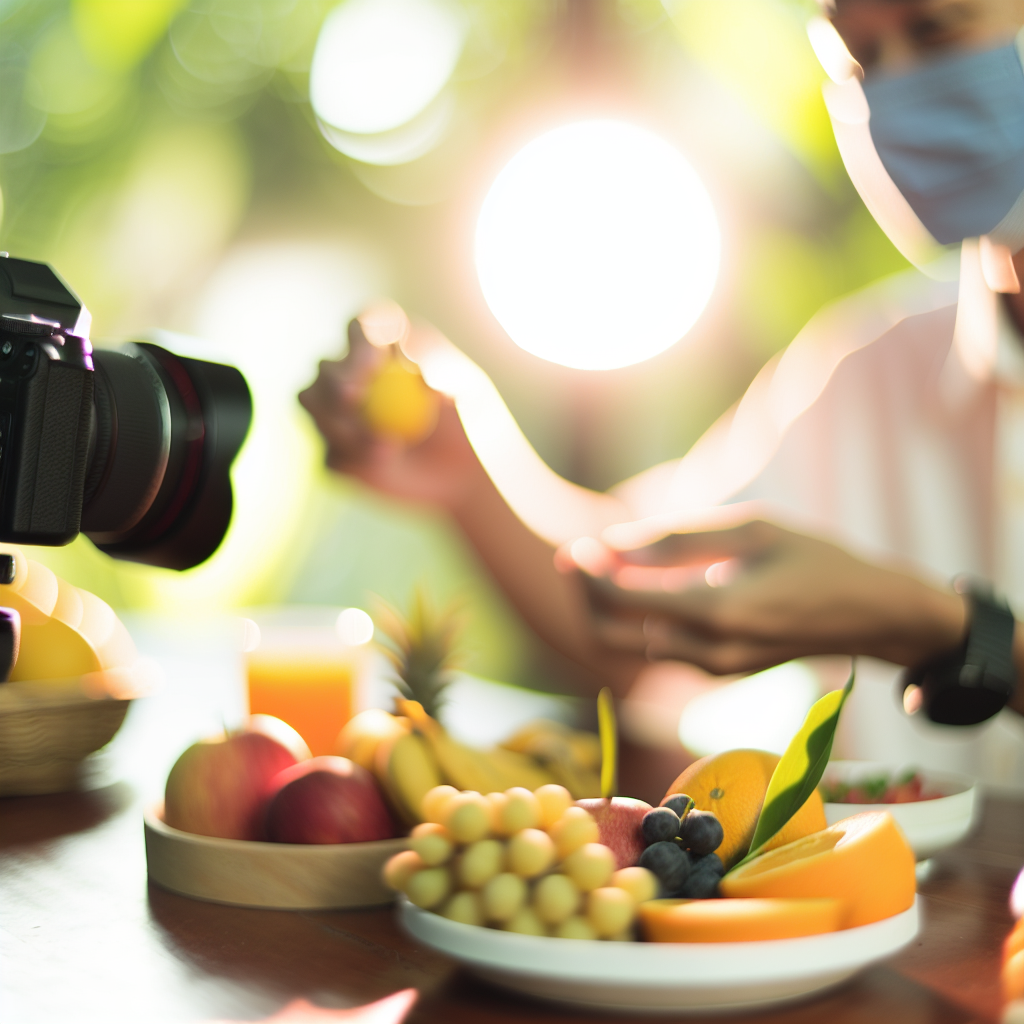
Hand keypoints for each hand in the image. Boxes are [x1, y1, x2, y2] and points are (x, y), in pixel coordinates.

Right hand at [298, 309, 481, 511]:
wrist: (468, 474)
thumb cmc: (472, 424)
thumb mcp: (467, 391)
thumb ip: (437, 366)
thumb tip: (405, 348)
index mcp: (384, 347)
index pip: (361, 330)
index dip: (358, 344)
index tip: (370, 366)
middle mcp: (353, 376)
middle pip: (325, 367)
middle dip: (333, 382)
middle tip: (352, 402)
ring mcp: (337, 416)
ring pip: (312, 406)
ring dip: (341, 426)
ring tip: (390, 448)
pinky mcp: (336, 453)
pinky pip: (329, 455)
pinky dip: (354, 462)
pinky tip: (386, 465)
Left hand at [569, 509, 966, 674]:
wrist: (872, 616)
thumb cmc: (818, 559)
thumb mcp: (754, 528)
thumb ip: (679, 538)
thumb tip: (613, 541)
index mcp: (717, 611)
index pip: (623, 598)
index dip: (588, 570)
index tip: (574, 543)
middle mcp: (708, 651)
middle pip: (611, 634)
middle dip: (584, 596)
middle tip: (578, 555)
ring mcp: (712, 669)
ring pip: (630, 644)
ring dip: (608, 608)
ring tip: (607, 560)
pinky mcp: (718, 673)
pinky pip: (659, 647)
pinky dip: (638, 618)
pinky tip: (645, 583)